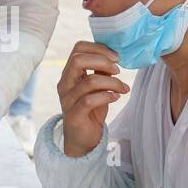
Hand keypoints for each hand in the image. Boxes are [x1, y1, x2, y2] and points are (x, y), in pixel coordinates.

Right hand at [56, 41, 128, 156]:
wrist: (82, 139)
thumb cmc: (91, 111)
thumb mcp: (97, 88)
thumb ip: (101, 72)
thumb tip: (114, 58)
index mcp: (69, 73)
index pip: (78, 49)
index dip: (98, 48)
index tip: (116, 57)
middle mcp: (65, 84)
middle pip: (78, 60)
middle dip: (103, 61)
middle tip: (118, 70)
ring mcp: (67, 100)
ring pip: (89, 81)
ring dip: (112, 82)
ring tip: (122, 88)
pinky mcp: (73, 115)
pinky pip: (90, 100)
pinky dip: (107, 96)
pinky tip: (116, 97)